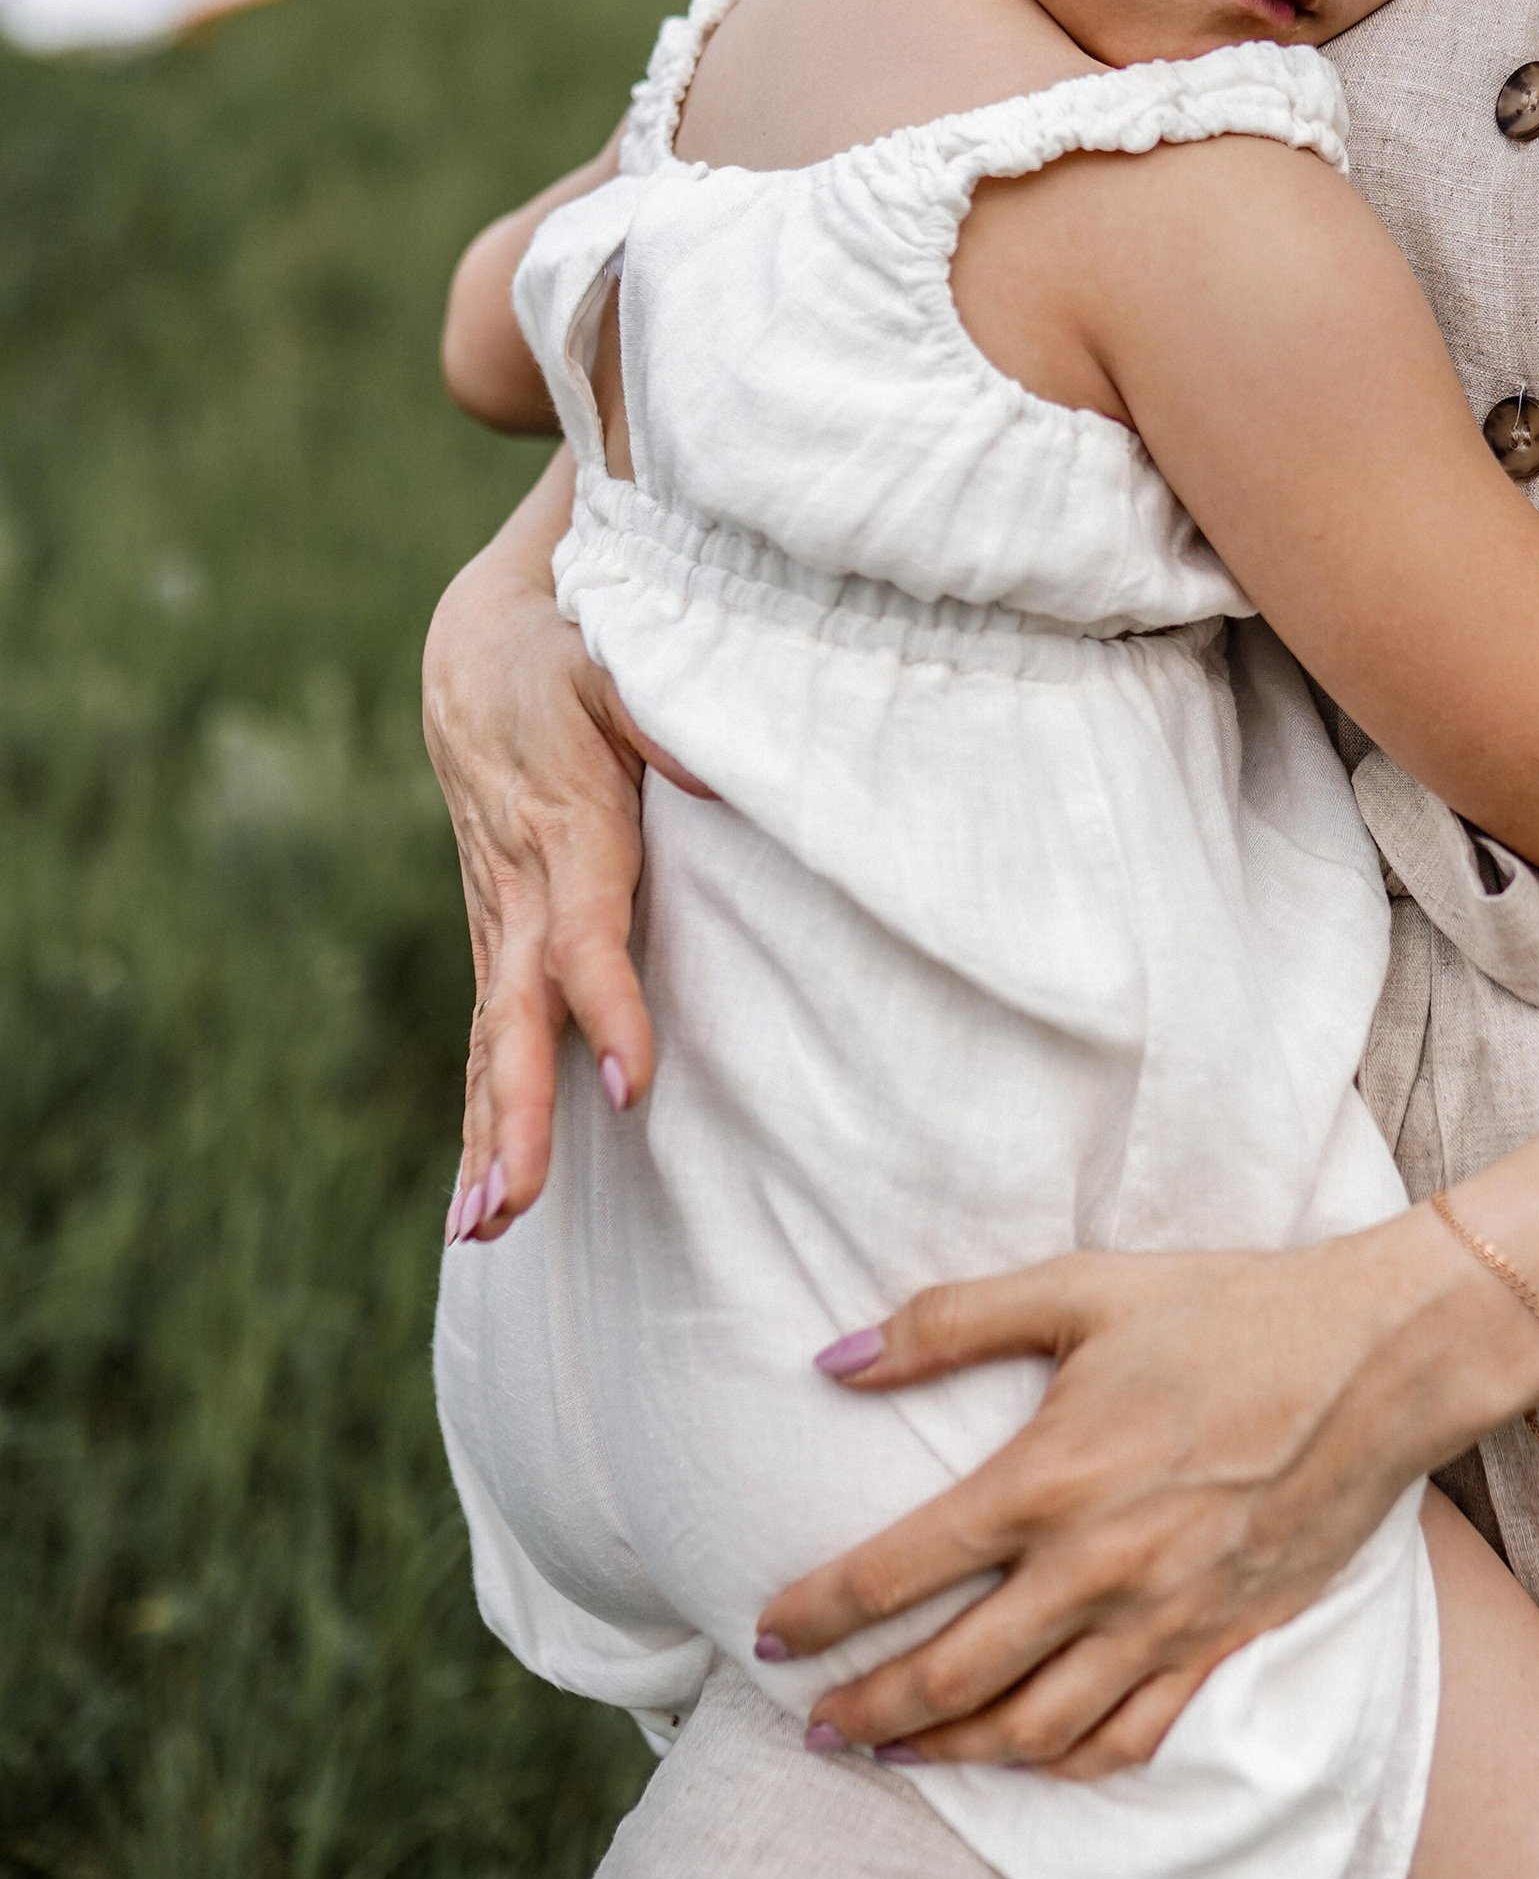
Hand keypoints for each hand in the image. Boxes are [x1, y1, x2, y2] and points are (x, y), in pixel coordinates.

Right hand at [423, 469, 704, 1233]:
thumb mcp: (620, 659)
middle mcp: (522, 891)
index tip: (629, 1084)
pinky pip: (488, 1041)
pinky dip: (480, 1118)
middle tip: (516, 1200)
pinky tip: (475, 1206)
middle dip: (518, 1113)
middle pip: (518, 1016)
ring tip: (481, 1229)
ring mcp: (499, 922)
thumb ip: (670, 711)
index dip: (606, 1008)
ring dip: (487, 1137)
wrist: (475, 650)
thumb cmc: (571, 653)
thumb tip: (723, 770)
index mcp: (567, 831)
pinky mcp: (496, 940)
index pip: (583, 936)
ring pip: (492, 1043)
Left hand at [758, 1221, 1465, 1773]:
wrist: (1381, 1358)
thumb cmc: (1229, 1310)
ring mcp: (1164, 1619)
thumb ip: (949, 1322)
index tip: (768, 1636)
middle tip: (809, 1730)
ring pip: (1034, 1727)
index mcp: (1048, 1480)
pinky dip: (1064, 1766)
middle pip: (951, 1675)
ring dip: (950, 1753)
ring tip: (895, 1755)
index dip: (818, 1612)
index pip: (897, 1570)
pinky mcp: (1223, 1642)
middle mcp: (1097, 1569)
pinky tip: (1026, 1761)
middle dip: (866, 1712)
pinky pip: (1130, 1736)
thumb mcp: (1081, 1289)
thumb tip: (832, 1359)